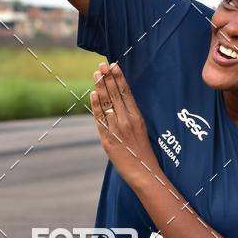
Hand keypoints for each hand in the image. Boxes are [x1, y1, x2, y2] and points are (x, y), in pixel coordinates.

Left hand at [90, 62, 160, 188]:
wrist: (143, 172)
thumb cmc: (143, 152)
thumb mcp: (142, 130)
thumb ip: (131, 116)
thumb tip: (122, 102)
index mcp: (137, 117)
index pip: (126, 93)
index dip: (119, 78)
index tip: (113, 66)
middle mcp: (127, 120)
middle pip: (115, 94)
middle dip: (108, 78)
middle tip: (102, 65)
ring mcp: (116, 129)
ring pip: (107, 104)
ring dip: (100, 87)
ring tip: (96, 74)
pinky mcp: (108, 139)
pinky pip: (100, 119)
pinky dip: (96, 106)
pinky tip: (93, 94)